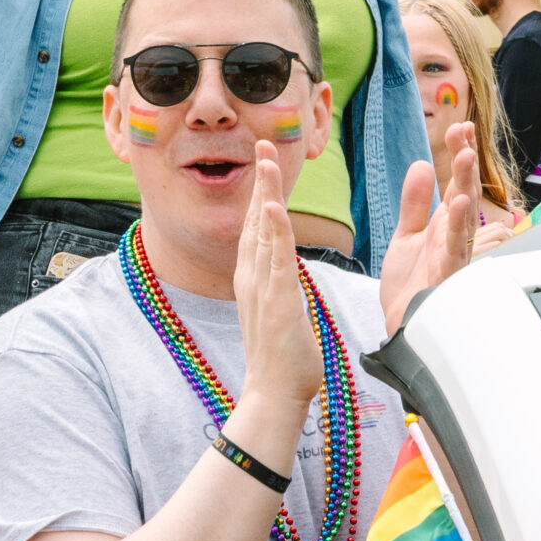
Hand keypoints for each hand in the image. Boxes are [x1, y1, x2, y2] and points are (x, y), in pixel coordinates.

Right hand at [231, 141, 320, 428]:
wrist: (274, 395)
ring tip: (266, 159)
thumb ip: (280, 288)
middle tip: (263, 144)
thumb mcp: (281, 313)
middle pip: (255, 218)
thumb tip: (287, 272)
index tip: (264, 163)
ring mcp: (262, 287)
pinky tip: (273, 207)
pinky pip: (275, 258)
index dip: (260, 192)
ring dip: (265, 192)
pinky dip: (274, 230)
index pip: (257, 226)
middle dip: (260, 180)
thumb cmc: (284, 359)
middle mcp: (253, 277)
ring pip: (263, 230)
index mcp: (255, 279)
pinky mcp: (277, 300)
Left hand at [379, 129, 481, 334]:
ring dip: (465, 186)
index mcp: (445, 226)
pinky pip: (456, 248)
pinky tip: (460, 204)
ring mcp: (453, 256)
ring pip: (465, 217)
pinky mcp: (446, 276)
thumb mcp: (406, 235)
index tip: (460, 127)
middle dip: (465, 163)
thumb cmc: (409, 286)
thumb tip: (421, 165)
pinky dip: (459, 227)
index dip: (460, 156)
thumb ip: (414, 202)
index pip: (456, 184)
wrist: (400, 326)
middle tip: (464, 133)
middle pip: (464, 194)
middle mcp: (454, 238)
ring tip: (465, 157)